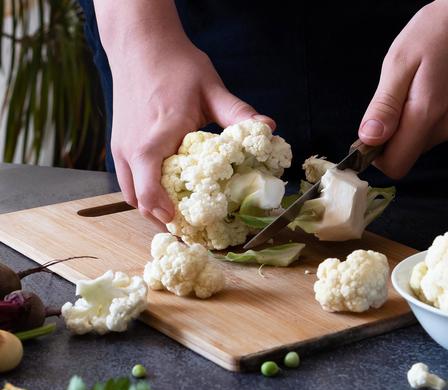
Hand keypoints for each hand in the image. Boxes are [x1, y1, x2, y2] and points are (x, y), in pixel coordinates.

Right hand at [95, 1, 273, 224]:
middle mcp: (130, 149)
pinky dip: (143, 190)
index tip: (191, 227)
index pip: (151, 193)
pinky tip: (166, 189)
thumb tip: (269, 128)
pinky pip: (127, 178)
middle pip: (138, 202)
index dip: (168, 216)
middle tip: (191, 227)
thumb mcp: (211, 89)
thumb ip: (238, 114)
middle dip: (162, 219)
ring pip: (129, 192)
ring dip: (151, 206)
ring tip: (179, 213)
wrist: (141, 43)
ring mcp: (119, 146)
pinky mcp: (118, 141)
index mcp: (153, 141)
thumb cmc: (175, 65)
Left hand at [358, 0, 447, 178]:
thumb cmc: (439, 30)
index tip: (372, 133)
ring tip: (422, 86)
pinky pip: (443, 131)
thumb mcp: (399, 62)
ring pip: (425, 142)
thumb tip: (368, 140)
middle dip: (396, 134)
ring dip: (415, 123)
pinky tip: (439, 88)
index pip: (396, 165)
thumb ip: (384, 106)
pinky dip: (434, 117)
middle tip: (399, 95)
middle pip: (410, 153)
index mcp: (428, 114)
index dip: (377, 155)